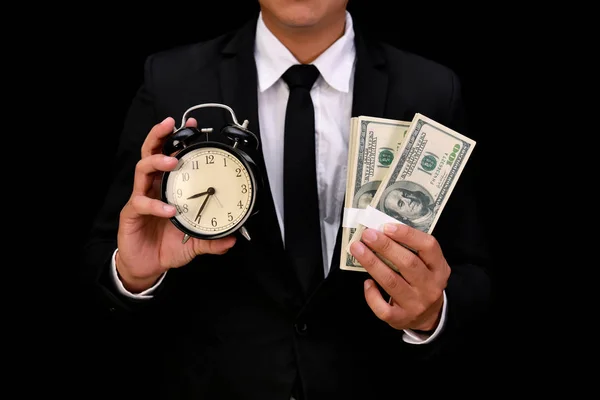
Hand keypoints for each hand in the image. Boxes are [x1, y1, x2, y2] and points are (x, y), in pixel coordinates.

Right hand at [116, 117, 235, 292]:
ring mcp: (141, 199)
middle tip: (171, 125)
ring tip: (172, 161)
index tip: (191, 126)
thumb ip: (213, 240)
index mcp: (168, 188)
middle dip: (159, 136)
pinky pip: (141, 203)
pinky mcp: (131, 214)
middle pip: (150, 153)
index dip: (178, 140)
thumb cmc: (167, 247)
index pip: (170, 157)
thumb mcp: (195, 242)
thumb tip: (233, 239)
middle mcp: (153, 189)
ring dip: (157, 162)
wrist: (148, 266)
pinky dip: (156, 205)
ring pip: (142, 169)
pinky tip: (169, 209)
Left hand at [349, 223, 449, 331]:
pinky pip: (382, 307)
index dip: (408, 235)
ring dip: (372, 263)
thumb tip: (381, 231)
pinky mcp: (401, 319)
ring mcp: (416, 304)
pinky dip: (371, 294)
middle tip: (367, 234)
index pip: (428, 247)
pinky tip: (367, 282)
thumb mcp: (426, 265)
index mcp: (439, 269)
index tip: (386, 226)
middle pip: (407, 263)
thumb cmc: (422, 282)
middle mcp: (430, 287)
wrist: (429, 317)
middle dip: (385, 247)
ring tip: (357, 249)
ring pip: (391, 282)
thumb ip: (411, 250)